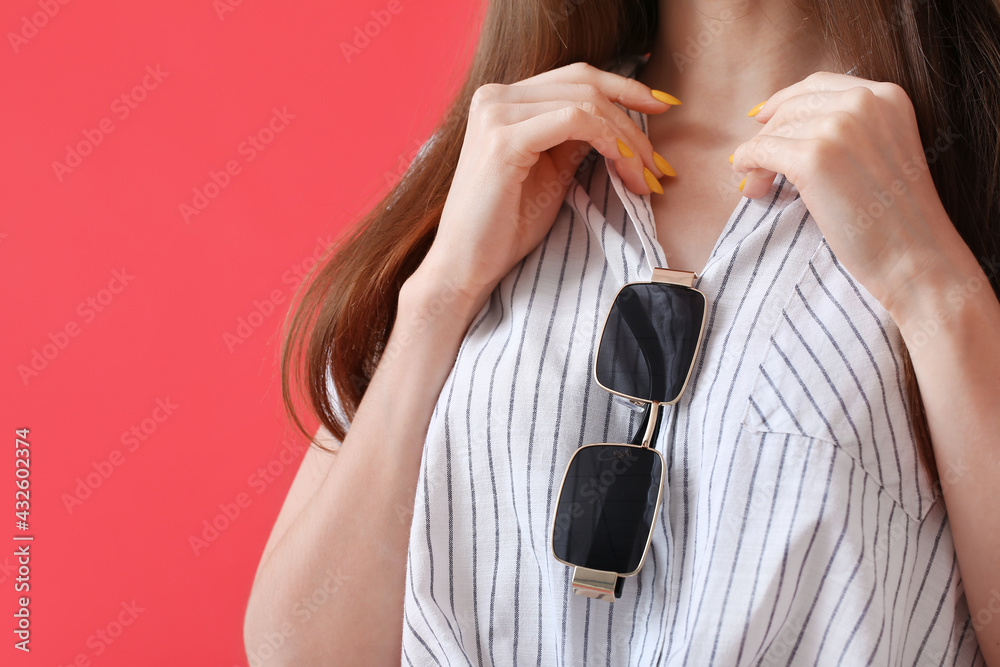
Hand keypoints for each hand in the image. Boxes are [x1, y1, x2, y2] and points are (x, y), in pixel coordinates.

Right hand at [419, 61, 678, 309]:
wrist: (466, 265)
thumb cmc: (505, 227)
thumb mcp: (551, 172)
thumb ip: (577, 139)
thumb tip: (621, 122)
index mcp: (504, 100)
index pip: (576, 77)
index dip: (625, 87)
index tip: (663, 108)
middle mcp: (496, 97)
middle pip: (585, 82)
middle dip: (633, 118)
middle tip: (657, 162)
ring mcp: (497, 113)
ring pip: (586, 102)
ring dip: (627, 139)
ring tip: (644, 177)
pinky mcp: (503, 139)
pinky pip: (574, 121)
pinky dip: (609, 140)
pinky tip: (623, 168)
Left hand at [731, 71, 973, 320]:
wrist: (915, 257)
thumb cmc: (895, 218)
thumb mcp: (884, 151)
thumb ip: (849, 128)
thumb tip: (780, 121)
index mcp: (887, 96)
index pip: (817, 85)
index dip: (784, 102)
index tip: (763, 120)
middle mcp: (864, 102)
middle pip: (791, 107)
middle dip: (769, 136)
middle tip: (757, 168)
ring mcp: (838, 127)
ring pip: (773, 131)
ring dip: (757, 159)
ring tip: (758, 188)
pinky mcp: (813, 157)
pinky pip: (759, 152)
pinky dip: (748, 167)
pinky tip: (752, 186)